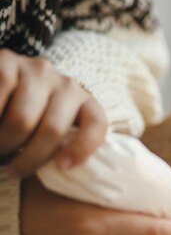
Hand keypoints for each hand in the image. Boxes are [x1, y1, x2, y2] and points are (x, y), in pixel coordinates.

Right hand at [0, 49, 106, 177]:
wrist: (0, 79)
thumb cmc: (30, 115)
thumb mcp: (51, 128)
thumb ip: (61, 143)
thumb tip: (62, 172)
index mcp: (84, 102)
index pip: (96, 123)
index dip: (83, 148)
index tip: (62, 167)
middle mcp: (66, 84)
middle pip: (52, 130)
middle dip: (29, 158)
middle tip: (13, 170)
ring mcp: (37, 72)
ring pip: (21, 121)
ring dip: (4, 143)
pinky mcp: (7, 62)